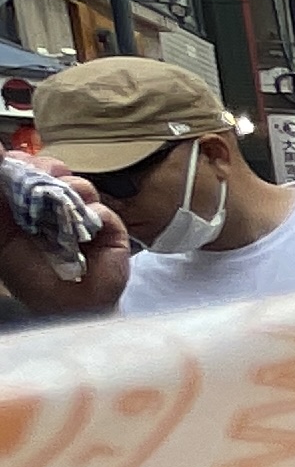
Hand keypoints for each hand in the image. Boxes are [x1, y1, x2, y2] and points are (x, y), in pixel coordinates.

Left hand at [0, 160, 126, 320]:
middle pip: (54, 176)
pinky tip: (86, 227)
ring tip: (67, 201)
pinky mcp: (111, 234)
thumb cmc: (31, 278)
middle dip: (46, 170)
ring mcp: (84, 223)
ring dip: (72, 188)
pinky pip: (103, 212)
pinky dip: (95, 213)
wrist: (67, 309)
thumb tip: (0, 157)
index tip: (18, 158)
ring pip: (79, 187)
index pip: (28, 177)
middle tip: (43, 175)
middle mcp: (55, 214)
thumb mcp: (3, 236)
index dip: (26, 166)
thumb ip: (2, 201)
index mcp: (27, 212)